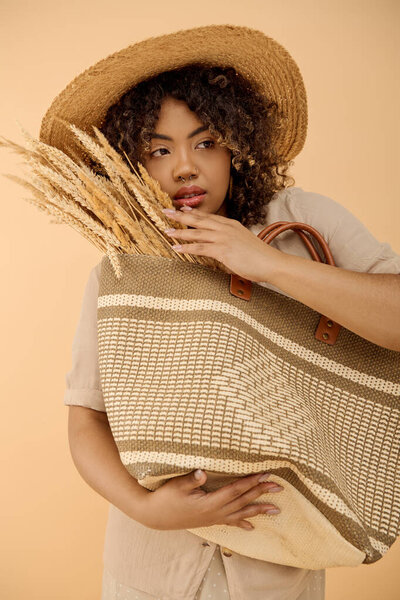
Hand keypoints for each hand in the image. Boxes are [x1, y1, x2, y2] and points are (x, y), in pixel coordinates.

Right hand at [136, 470, 282, 530]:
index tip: (265, 475)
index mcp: (209, 503)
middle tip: (278, 486)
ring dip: (258, 510)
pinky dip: (243, 522)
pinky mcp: (210, 521)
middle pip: (242, 501)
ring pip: (240, 513)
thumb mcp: (176, 485)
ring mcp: (213, 518)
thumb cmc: (165, 497)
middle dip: (261, 493)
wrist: (155, 516)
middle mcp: (214, 513)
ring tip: (276, 510)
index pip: (235, 490)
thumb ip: (191, 479)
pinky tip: (252, 526)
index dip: (250, 482)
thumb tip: (202, 471)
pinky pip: (230, 521)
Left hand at [162, 207, 279, 282]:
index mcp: (232, 225)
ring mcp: (224, 238)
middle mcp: (226, 228)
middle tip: (167, 212)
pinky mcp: (223, 250)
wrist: (271, 262)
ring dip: (180, 232)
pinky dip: (187, 248)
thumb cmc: (260, 257)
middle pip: (200, 220)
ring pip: (197, 232)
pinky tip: (177, 249)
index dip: (195, 213)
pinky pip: (201, 248)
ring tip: (167, 231)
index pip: (209, 217)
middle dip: (181, 216)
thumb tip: (224, 246)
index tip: (183, 209)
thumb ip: (232, 241)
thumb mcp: (244, 243)